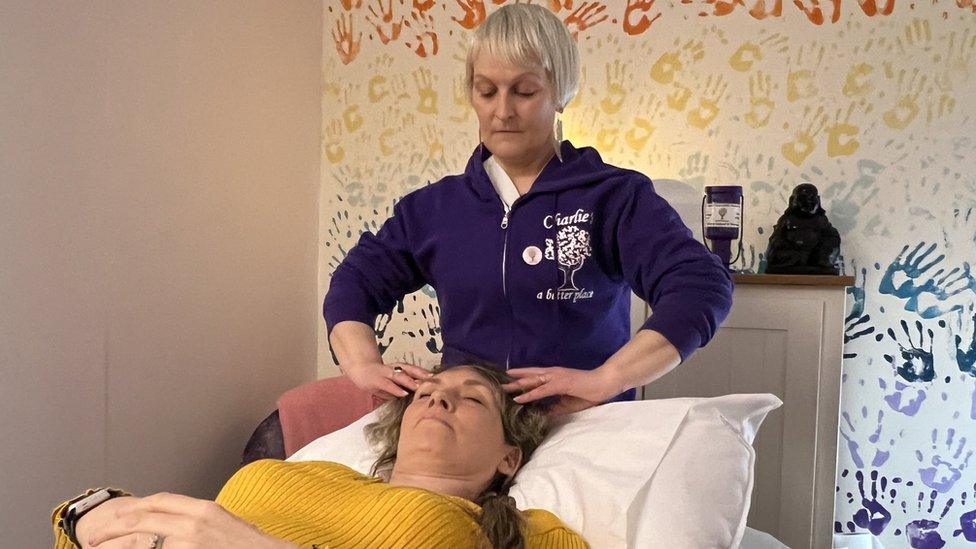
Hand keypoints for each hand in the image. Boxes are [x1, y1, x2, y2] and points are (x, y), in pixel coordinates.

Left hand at [88, 492, 295, 548]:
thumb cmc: (251, 546)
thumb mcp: (224, 523)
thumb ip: (199, 520)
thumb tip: (174, 522)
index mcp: (203, 509)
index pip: (159, 501)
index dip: (133, 507)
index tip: (115, 515)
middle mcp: (195, 522)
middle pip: (143, 518)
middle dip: (113, 527)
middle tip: (93, 537)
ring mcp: (191, 543)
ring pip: (144, 542)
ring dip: (119, 547)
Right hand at [342, 360, 432, 399]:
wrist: (360, 369)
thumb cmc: (379, 377)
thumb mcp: (392, 380)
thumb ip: (403, 386)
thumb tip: (415, 395)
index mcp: (398, 368)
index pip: (413, 368)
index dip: (423, 372)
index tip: (435, 376)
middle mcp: (393, 368)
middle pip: (409, 369)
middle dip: (420, 374)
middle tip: (431, 379)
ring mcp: (385, 373)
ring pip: (399, 376)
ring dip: (410, 381)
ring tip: (419, 386)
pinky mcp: (377, 380)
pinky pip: (388, 385)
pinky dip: (396, 389)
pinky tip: (404, 393)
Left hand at [502, 367, 618, 415]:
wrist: (604, 384)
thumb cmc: (588, 392)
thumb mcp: (567, 403)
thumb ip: (554, 407)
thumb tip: (543, 414)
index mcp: (553, 377)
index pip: (533, 377)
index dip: (520, 379)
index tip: (506, 383)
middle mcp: (552, 374)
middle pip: (528, 376)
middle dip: (513, 379)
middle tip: (497, 382)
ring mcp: (556, 377)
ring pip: (532, 380)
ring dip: (517, 384)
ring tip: (503, 388)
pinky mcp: (561, 384)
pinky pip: (541, 390)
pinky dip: (529, 394)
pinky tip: (519, 398)